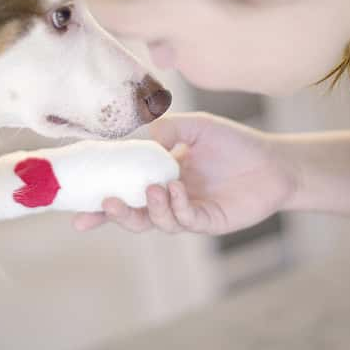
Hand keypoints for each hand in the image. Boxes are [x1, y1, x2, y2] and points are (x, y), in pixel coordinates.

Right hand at [73, 113, 297, 234]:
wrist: (274, 162)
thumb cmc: (233, 144)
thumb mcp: (195, 126)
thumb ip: (168, 129)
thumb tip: (142, 138)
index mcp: (156, 178)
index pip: (122, 193)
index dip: (98, 204)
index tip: (75, 209)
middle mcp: (167, 199)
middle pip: (133, 217)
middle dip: (116, 215)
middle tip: (107, 202)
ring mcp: (186, 213)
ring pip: (156, 223)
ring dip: (150, 208)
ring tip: (154, 188)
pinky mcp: (208, 222)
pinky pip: (185, 221)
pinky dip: (176, 207)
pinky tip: (177, 190)